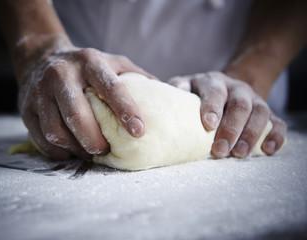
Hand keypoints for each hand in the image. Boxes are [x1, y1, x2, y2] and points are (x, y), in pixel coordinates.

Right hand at [17, 42, 153, 159]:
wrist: (40, 58)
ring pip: (57, 130)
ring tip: (90, 152)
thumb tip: (167, 97)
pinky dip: (60, 151)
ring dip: (76, 148)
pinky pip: (43, 139)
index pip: (110, 86)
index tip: (140, 131)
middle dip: (94, 139)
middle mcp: (62, 75)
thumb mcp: (113, 62)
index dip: (126, 109)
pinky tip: (72, 151)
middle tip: (106, 151)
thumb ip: (138, 77)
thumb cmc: (85, 65)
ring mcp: (40, 92)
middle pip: (77, 114)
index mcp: (89, 62)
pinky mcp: (26, 108)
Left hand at [168, 72, 285, 157]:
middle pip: (239, 104)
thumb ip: (172, 96)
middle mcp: (235, 88)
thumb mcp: (184, 90)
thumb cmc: (196, 95)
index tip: (208, 125)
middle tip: (220, 151)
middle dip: (231, 128)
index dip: (212, 106)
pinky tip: (269, 150)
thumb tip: (148, 109)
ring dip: (251, 134)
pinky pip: (277, 122)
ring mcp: (253, 98)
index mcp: (212, 82)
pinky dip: (275, 136)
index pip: (213, 91)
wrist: (225, 87)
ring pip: (260, 112)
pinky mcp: (266, 111)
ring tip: (239, 154)